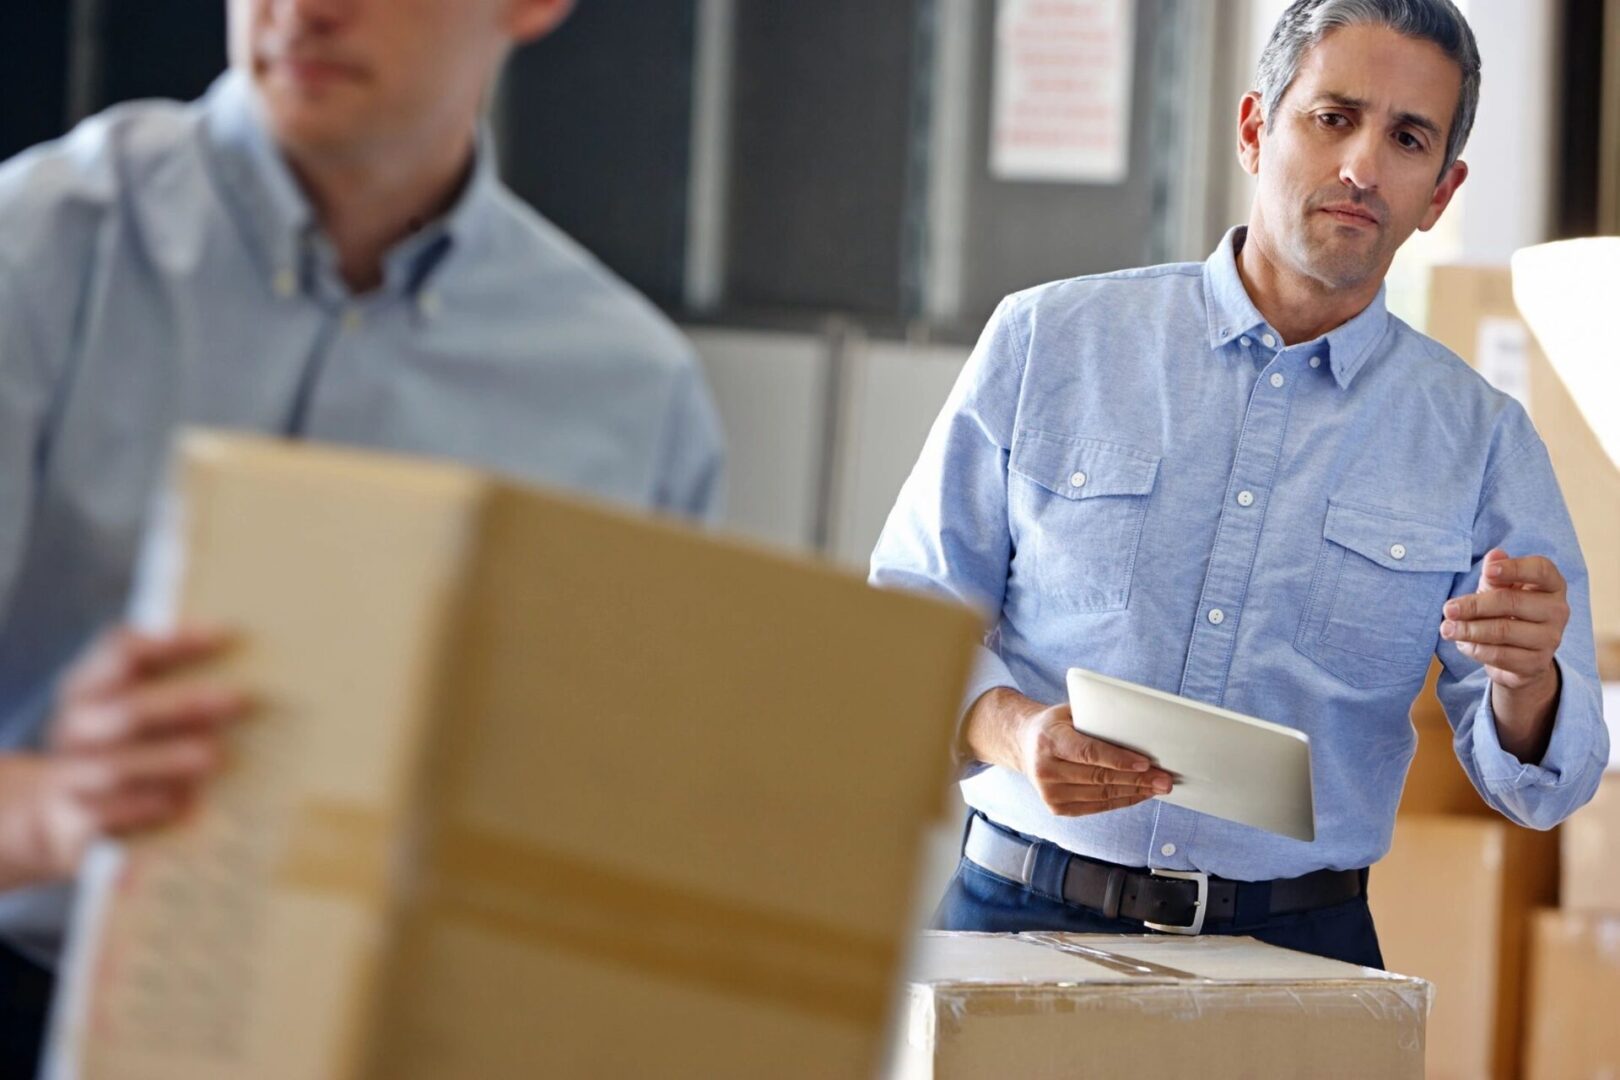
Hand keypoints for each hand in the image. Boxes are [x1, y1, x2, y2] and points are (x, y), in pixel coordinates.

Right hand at [0, 626, 248, 888]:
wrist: (50, 813)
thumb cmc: (117, 749)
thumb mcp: (128, 710)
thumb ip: (168, 685)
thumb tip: (248, 661)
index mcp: (88, 686)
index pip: (124, 651)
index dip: (171, 641)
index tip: (224, 634)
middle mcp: (75, 726)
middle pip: (129, 710)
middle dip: (185, 704)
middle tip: (238, 698)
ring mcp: (70, 775)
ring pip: (116, 766)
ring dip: (166, 760)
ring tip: (212, 756)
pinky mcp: (72, 822)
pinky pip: (106, 816)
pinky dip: (144, 809)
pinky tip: (185, 807)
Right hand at [1013, 702, 1174, 816]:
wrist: (1024, 745)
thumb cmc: (1055, 725)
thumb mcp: (1069, 712)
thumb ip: (1096, 719)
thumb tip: (1137, 728)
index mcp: (1049, 741)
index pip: (1088, 752)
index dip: (1119, 760)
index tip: (1146, 763)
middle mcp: (1046, 770)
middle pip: (1100, 777)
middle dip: (1137, 779)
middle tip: (1165, 779)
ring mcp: (1050, 793)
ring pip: (1102, 795)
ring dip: (1135, 792)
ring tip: (1158, 787)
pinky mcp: (1057, 807)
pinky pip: (1097, 806)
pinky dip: (1122, 801)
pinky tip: (1139, 794)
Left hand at [1440, 548, 1568, 690]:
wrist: (1520, 655)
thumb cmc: (1509, 612)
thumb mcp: (1501, 590)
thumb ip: (1496, 575)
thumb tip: (1494, 555)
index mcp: (1552, 584)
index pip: (1540, 570)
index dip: (1514, 568)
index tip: (1488, 571)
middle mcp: (1557, 610)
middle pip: (1511, 602)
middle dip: (1473, 605)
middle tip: (1447, 609)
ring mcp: (1551, 638)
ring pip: (1503, 630)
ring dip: (1469, 630)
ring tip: (1447, 629)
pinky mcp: (1538, 663)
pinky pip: (1500, 655)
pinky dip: (1475, 649)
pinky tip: (1463, 644)